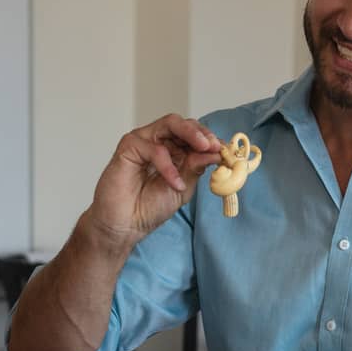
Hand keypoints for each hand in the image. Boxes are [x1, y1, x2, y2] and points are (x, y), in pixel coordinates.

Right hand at [88, 114, 223, 245]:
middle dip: (202, 132)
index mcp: (173, 151)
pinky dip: (168, 165)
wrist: (126, 225)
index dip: (210, 140)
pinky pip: (154, 148)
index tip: (225, 150)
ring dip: (191, 134)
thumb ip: (196, 168)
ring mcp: (143, 142)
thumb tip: (216, 152)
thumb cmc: (148, 209)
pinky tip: (175, 183)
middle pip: (182, 124)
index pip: (193, 136)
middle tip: (215, 144)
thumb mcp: (183, 188)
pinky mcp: (129, 147)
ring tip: (205, 148)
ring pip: (169, 124)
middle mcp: (158, 142)